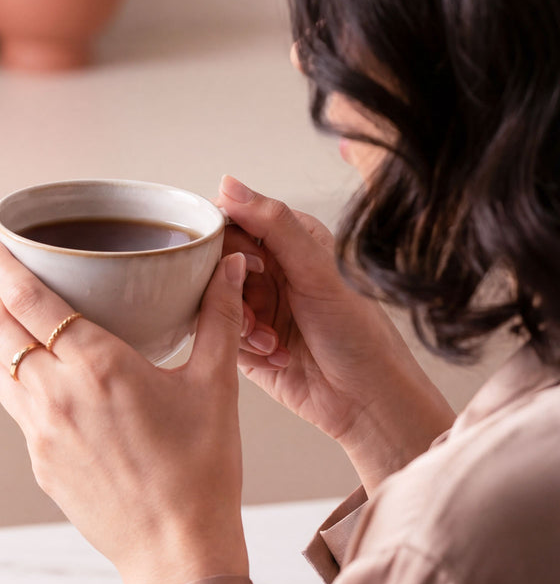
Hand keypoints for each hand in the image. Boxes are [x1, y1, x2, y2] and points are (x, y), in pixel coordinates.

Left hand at [0, 235, 251, 583]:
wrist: (177, 552)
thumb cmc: (202, 473)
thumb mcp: (216, 386)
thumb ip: (219, 318)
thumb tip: (231, 267)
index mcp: (97, 366)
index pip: (28, 300)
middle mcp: (57, 396)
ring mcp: (41, 434)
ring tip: (2, 312)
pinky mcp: (41, 464)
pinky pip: (17, 409)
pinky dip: (16, 380)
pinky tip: (35, 375)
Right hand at [217, 176, 454, 492]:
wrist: (367, 400)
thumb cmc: (358, 334)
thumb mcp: (315, 270)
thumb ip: (272, 224)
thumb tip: (229, 184)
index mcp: (290, 243)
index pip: (233, 224)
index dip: (228, 246)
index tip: (246, 268)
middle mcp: (272, 273)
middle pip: (218, 266)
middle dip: (233, 292)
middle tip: (258, 312)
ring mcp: (259, 310)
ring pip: (216, 305)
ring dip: (241, 325)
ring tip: (274, 342)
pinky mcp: (248, 347)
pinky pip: (222, 339)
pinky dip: (244, 350)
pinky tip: (276, 358)